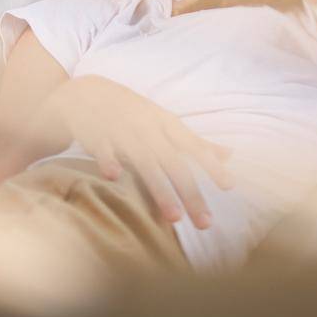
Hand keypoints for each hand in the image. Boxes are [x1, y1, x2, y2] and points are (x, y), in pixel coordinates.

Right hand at [41, 75, 234, 229]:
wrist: (87, 94)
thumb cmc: (133, 113)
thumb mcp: (165, 122)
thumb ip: (195, 142)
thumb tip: (229, 155)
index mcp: (166, 125)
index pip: (194, 147)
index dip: (211, 165)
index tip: (229, 186)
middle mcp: (149, 129)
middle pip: (174, 163)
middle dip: (191, 192)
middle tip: (205, 223)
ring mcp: (123, 132)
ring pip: (145, 162)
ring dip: (160, 189)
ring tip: (175, 217)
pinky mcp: (97, 136)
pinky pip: (104, 149)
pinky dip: (109, 160)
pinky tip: (114, 178)